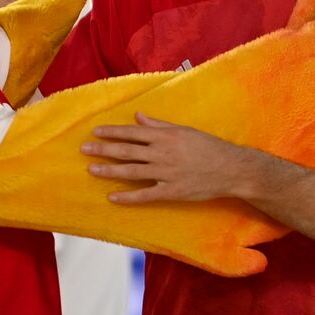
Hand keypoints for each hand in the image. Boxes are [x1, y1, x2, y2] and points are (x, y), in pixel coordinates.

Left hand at [83, 112, 256, 202]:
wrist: (230, 169)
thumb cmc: (208, 147)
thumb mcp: (184, 131)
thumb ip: (159, 125)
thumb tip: (138, 117)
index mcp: (165, 136)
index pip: (132, 132)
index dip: (112, 132)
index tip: (95, 132)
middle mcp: (162, 153)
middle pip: (127, 151)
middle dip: (104, 149)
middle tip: (84, 149)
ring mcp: (166, 173)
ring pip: (132, 171)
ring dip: (110, 170)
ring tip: (92, 170)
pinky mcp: (171, 192)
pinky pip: (145, 195)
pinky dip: (128, 197)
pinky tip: (112, 197)